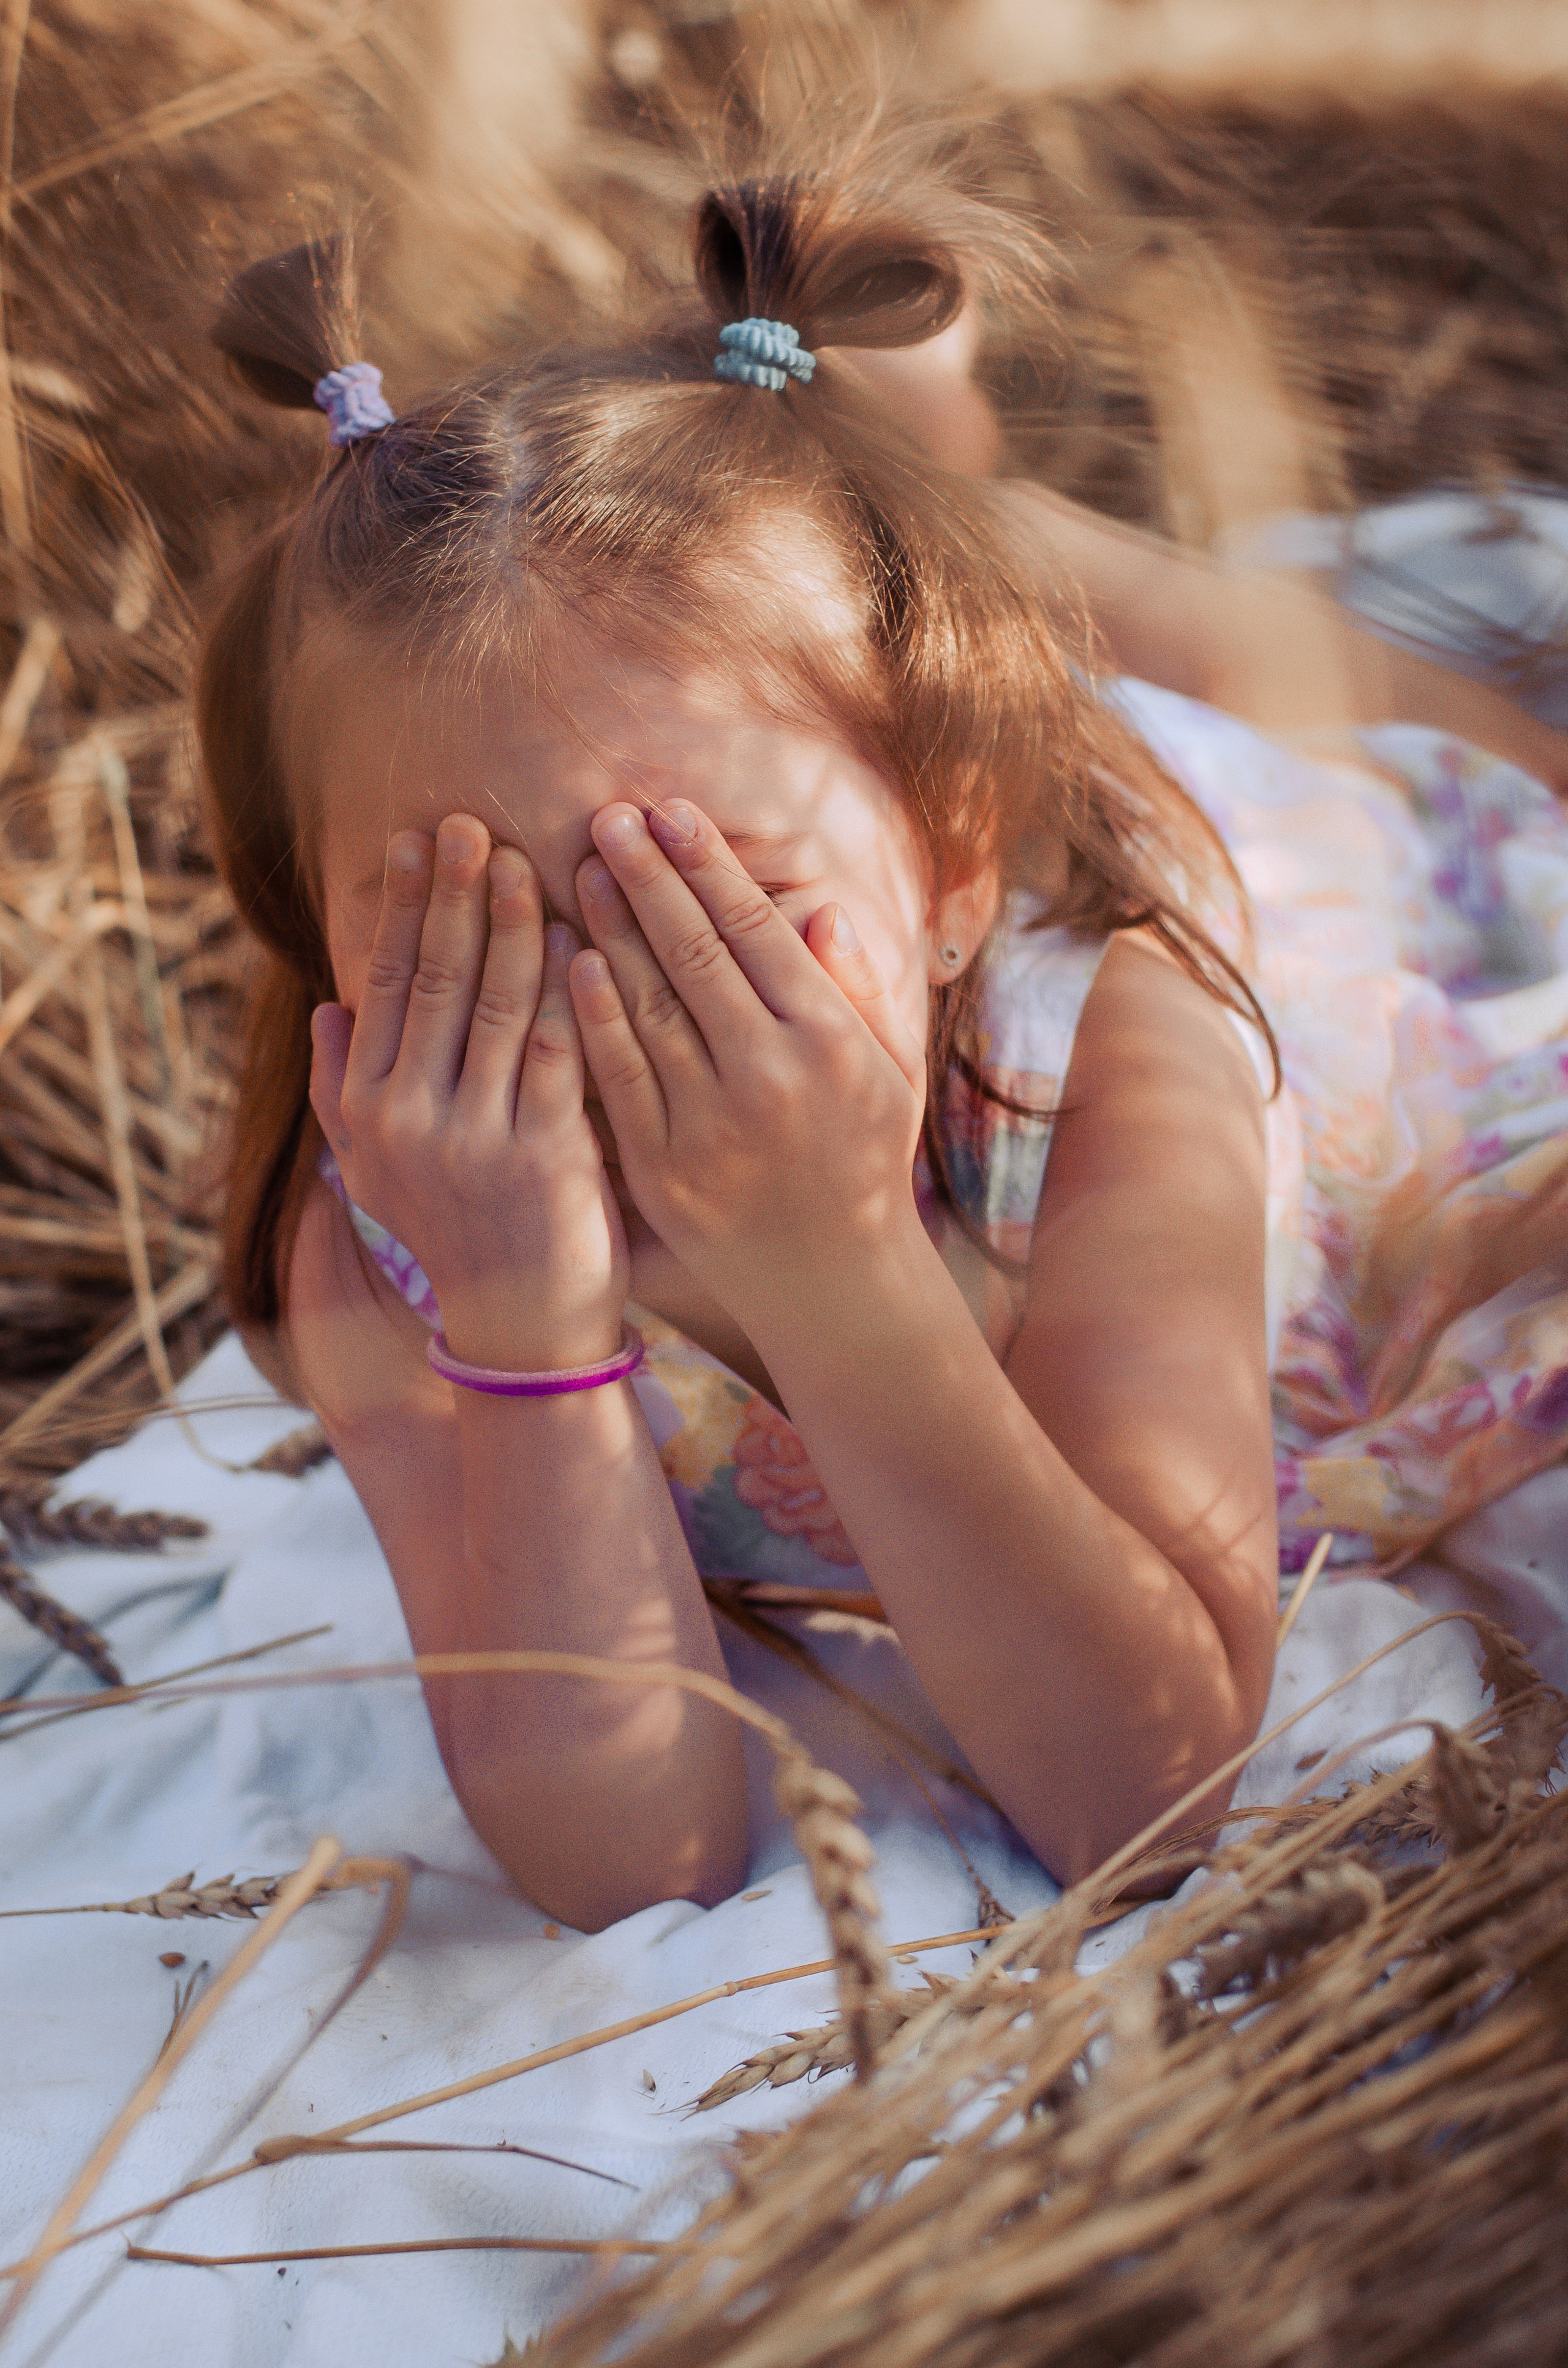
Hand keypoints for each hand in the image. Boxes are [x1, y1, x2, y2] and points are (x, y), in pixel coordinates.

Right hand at [309, 815, 628, 1372]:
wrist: (520, 1327)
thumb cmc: (455, 1236)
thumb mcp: (376, 1174)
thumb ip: (345, 1092)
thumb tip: (327, 1008)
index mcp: (370, 1111)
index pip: (383, 984)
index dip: (401, 906)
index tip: (416, 839)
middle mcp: (412, 1120)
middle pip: (434, 980)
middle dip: (453, 895)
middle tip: (470, 823)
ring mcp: (479, 1138)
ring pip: (495, 1005)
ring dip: (511, 926)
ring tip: (524, 860)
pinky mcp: (547, 1155)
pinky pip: (556, 1052)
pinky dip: (566, 992)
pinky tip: (578, 938)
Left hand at [567, 800, 925, 1326]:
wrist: (832, 1282)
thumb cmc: (865, 1158)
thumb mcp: (891, 1070)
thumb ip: (858, 988)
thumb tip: (818, 910)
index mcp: (829, 1043)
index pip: (756, 932)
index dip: (708, 866)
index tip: (672, 812)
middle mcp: (768, 1078)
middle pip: (693, 955)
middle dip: (647, 878)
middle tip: (607, 817)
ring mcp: (708, 1127)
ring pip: (647, 1006)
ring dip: (609, 930)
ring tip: (583, 869)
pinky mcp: (661, 1169)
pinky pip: (616, 1075)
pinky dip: (590, 1014)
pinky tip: (570, 959)